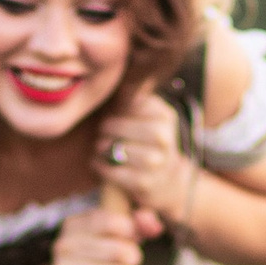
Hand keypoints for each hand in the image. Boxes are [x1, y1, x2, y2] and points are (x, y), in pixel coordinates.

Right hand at [49, 199, 153, 264]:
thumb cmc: (99, 257)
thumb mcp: (116, 235)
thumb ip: (139, 224)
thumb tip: (154, 225)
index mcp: (73, 224)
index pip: (107, 221)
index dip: (129, 229)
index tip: (138, 237)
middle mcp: (63, 245)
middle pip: (111, 249)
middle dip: (131, 255)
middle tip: (136, 260)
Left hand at [92, 97, 191, 222]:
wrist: (168, 180)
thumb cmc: (149, 142)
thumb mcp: (149, 117)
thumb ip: (131, 99)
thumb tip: (109, 81)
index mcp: (165, 116)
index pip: (131, 103)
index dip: (117, 108)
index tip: (114, 113)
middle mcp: (163, 137)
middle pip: (121, 127)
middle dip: (107, 128)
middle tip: (102, 131)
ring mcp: (155, 162)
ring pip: (117, 150)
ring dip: (102, 148)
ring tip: (100, 147)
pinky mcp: (144, 183)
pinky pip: (113, 171)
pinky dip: (101, 167)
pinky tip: (97, 163)